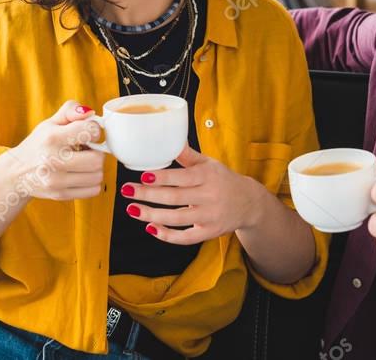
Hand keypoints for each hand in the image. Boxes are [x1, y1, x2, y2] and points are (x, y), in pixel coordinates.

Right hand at [0, 100, 105, 201]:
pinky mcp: (60, 195)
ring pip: (97, 176)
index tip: (87, 133)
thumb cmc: (38, 145)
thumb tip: (90, 113)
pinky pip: (93, 190)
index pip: (90, 132)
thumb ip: (71, 110)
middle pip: (97, 159)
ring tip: (82, 163)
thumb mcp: (50, 123)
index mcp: (52, 138)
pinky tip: (80, 175)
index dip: (94, 130)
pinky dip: (91, 182)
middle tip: (87, 150)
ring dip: (95, 168)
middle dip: (97, 153)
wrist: (15, 173)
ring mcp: (56, 181)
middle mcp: (53, 160)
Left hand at [121, 145, 264, 244]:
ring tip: (132, 209)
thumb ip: (187, 155)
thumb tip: (169, 138)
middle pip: (175, 198)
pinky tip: (150, 228)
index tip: (143, 176)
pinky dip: (167, 235)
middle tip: (126, 190)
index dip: (162, 178)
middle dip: (148, 195)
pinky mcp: (209, 233)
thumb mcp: (208, 163)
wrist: (248, 203)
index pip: (182, 177)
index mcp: (208, 176)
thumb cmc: (222, 179)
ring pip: (177, 218)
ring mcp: (209, 216)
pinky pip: (186, 238)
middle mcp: (210, 196)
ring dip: (152, 215)